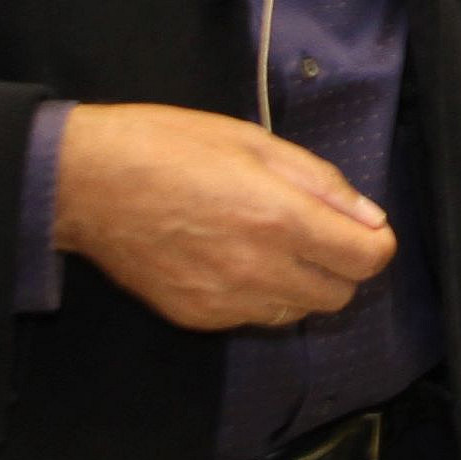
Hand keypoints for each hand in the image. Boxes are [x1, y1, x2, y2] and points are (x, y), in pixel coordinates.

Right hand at [50, 102, 394, 330]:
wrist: (85, 184)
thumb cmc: (169, 147)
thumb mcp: (254, 142)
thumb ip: (320, 182)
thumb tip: (368, 217)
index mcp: (279, 218)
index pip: (367, 259)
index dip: (375, 243)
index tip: (361, 228)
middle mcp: (258, 270)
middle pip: (339, 295)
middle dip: (340, 265)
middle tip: (315, 231)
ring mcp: (225, 301)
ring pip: (297, 312)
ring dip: (301, 284)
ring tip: (269, 243)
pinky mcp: (197, 317)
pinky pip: (253, 317)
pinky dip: (259, 295)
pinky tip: (233, 259)